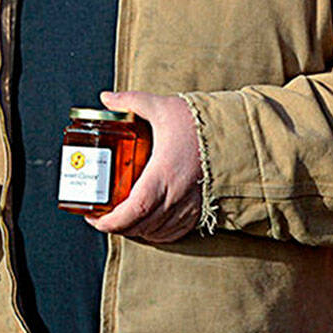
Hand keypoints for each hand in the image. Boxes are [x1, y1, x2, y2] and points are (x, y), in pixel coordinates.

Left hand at [84, 90, 201, 242]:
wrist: (238, 133)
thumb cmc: (198, 122)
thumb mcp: (161, 106)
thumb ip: (130, 101)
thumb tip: (106, 98)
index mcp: (163, 174)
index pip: (134, 210)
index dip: (112, 221)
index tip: (95, 219)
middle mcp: (176, 196)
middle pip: (141, 225)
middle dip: (117, 227)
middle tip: (101, 217)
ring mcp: (190, 206)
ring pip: (157, 232)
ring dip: (136, 230)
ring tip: (120, 219)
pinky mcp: (201, 209)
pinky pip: (176, 232)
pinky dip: (157, 234)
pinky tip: (148, 225)